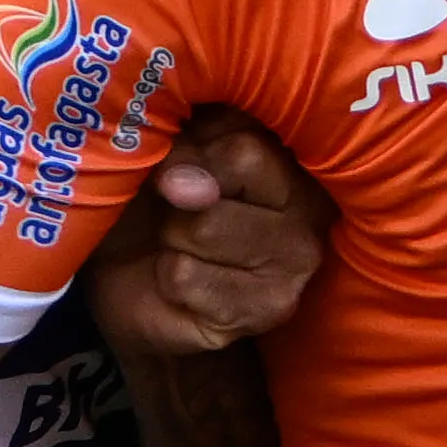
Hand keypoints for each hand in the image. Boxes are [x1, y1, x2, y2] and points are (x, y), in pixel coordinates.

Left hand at [89, 105, 326, 359]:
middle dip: (178, 193)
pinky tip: (184, 285)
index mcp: (294, 155)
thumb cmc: (157, 201)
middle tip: (177, 209)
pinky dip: (166, 277)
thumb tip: (182, 179)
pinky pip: (186, 276)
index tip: (174, 163)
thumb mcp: (169, 147)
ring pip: (203, 229)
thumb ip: (190, 135)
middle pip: (226, 180)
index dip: (189, 150)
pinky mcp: (267, 311)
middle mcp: (311, 210)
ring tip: (182, 245)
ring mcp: (296, 266)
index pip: (243, 143)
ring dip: (172, 236)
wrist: (134, 280)